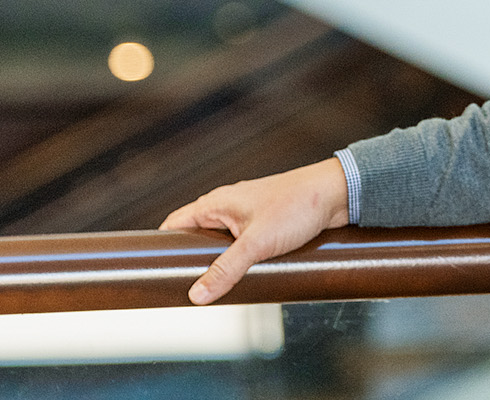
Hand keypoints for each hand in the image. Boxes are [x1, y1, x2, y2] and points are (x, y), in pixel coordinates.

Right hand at [160, 157, 350, 304]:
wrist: (336, 194)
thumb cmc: (297, 206)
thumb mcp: (257, 243)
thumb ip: (226, 269)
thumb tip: (196, 295)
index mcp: (216, 203)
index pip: (174, 225)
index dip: (160, 247)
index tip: (153, 272)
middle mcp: (227, 206)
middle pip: (194, 237)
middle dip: (189, 262)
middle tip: (182, 289)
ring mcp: (245, 216)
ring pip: (219, 244)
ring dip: (216, 263)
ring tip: (211, 289)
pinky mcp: (264, 225)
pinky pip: (239, 246)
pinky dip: (235, 261)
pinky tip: (240, 278)